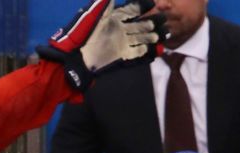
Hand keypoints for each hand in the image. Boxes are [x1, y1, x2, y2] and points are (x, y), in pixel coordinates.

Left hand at [37, 0, 166, 90]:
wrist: (72, 59)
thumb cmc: (80, 34)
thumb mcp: (92, 14)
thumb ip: (104, 1)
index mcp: (113, 18)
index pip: (132, 9)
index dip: (143, 6)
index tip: (155, 2)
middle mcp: (119, 30)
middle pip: (141, 24)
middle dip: (154, 21)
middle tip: (167, 19)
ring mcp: (121, 44)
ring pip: (142, 39)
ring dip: (154, 36)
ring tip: (168, 34)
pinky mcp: (121, 58)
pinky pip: (138, 55)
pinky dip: (148, 53)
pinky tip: (159, 51)